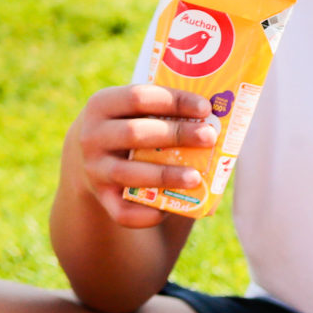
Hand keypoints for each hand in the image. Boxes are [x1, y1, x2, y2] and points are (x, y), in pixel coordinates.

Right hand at [69, 84, 220, 226]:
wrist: (91, 155)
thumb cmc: (131, 125)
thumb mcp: (137, 111)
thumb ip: (167, 112)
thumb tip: (220, 120)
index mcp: (103, 104)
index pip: (139, 97)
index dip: (174, 101)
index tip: (205, 108)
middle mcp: (92, 136)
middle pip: (135, 133)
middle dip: (176, 135)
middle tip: (209, 136)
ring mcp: (95, 169)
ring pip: (129, 174)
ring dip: (165, 175)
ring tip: (196, 178)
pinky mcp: (102, 197)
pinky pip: (123, 212)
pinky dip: (146, 215)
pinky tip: (169, 210)